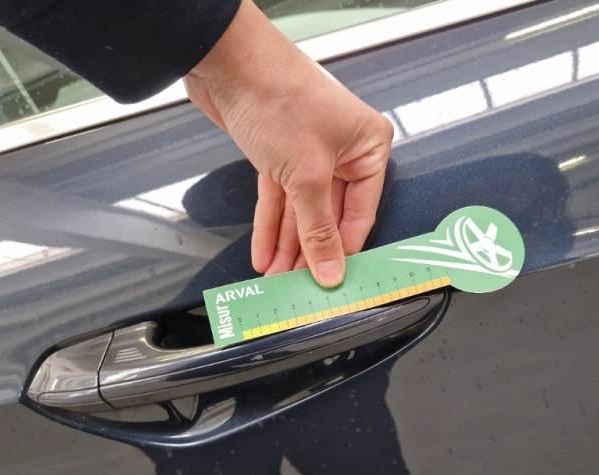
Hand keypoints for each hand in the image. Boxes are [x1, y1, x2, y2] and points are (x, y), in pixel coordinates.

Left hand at [184, 0, 392, 286]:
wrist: (229, 63)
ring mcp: (310, 153)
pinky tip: (263, 254)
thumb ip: (319, 230)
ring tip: (276, 280)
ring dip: (287, 245)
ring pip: (300, 210)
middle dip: (309, 252)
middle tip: (298, 287)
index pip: (361, 214)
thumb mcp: (307, 176)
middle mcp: (344, 152)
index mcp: (368, 149)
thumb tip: (332, 272)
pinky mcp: (279, 154)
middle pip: (329, 215)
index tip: (333, 282)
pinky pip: (278, 198)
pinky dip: (269, 224)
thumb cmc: (281, 102)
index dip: (345, 250)